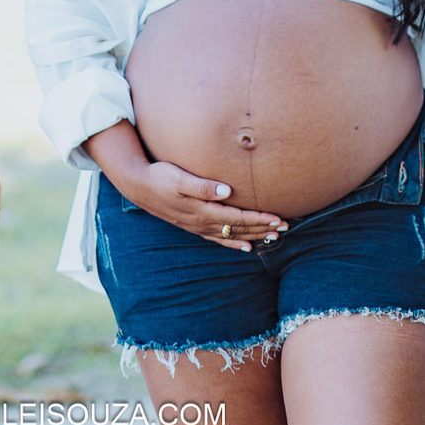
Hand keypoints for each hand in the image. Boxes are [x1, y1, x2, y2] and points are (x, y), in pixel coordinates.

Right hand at [122, 161, 287, 249]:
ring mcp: (198, 226)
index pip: (238, 217)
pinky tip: (247, 247)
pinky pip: (219, 239)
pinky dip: (235, 244)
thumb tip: (227, 190)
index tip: (278, 218)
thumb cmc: (160, 176)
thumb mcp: (179, 177)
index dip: (259, 218)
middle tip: (286, 227)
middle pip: (239, 228)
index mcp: (202, 210)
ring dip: (254, 235)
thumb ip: (202, 185)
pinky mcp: (194, 225)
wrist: (139, 186)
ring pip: (232, 235)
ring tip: (274, 236)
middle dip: (263, 228)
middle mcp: (203, 222)